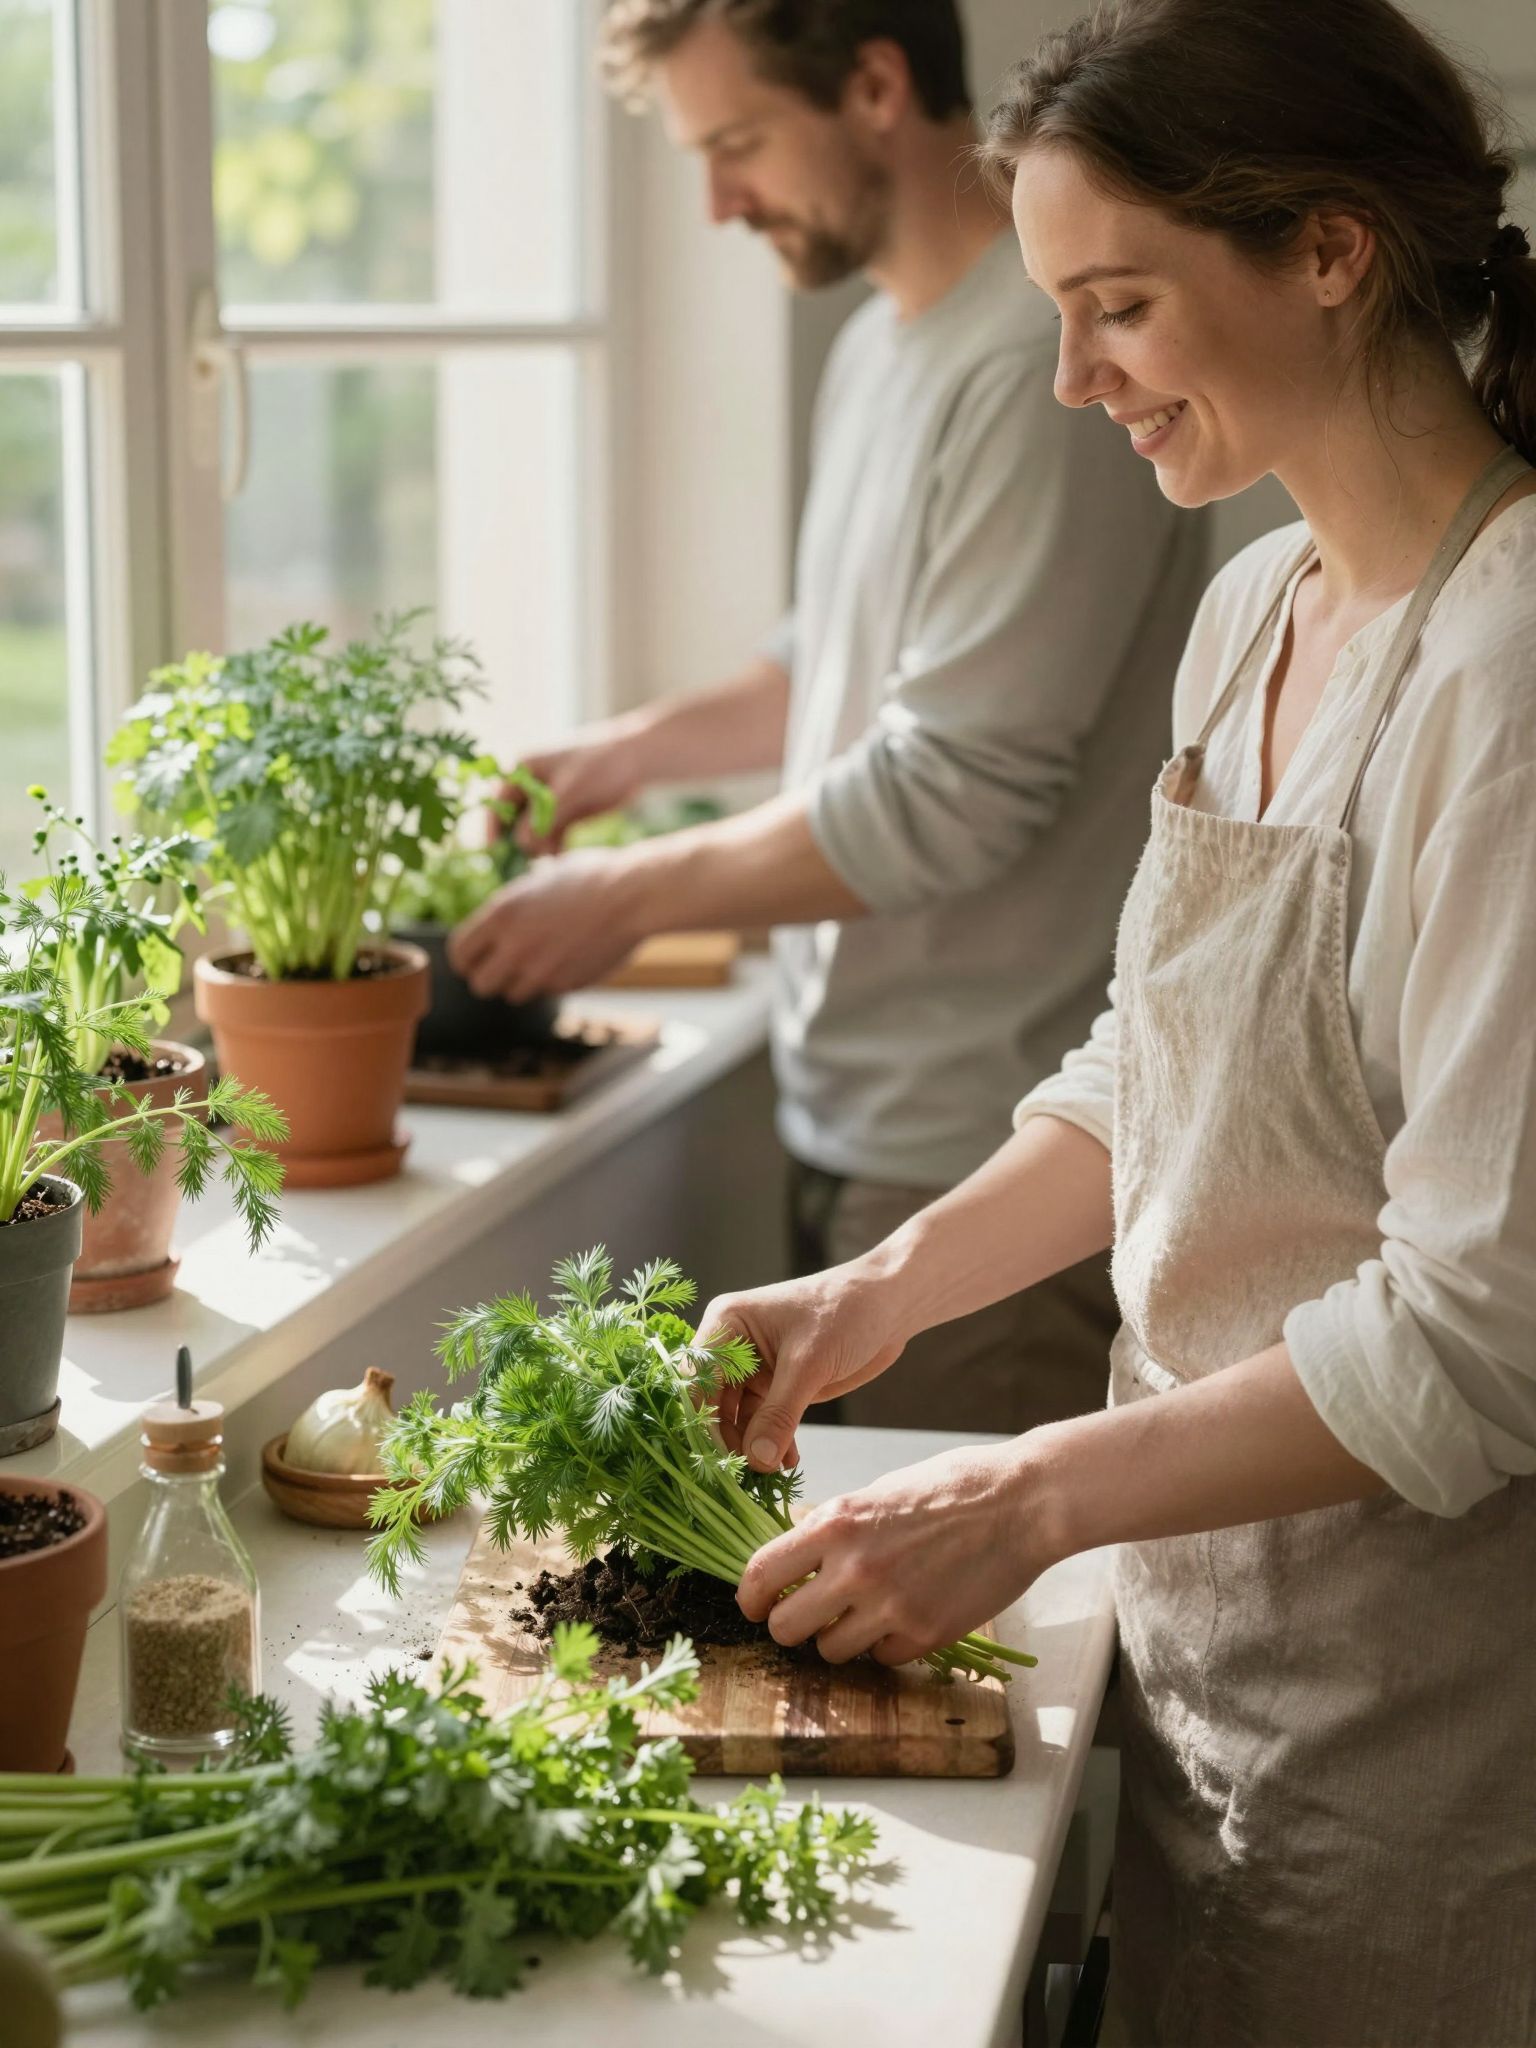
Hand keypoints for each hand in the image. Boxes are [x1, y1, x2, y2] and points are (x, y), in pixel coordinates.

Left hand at [448, 849, 646, 999]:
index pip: (459, 954)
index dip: (465, 958)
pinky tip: (568, 957)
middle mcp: (515, 947)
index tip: (476, 956)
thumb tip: (502, 920)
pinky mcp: (567, 984)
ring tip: (539, 959)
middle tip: (503, 966)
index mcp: (501, 914)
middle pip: (479, 984)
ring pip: (512, 994)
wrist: (634, 895)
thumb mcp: (541, 879)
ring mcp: (541, 970)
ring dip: (520, 982)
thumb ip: (515, 906)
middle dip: (489, 977)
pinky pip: (546, 991)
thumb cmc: (591, 876)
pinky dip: (551, 982)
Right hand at [493, 732, 644, 853]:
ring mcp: (551, 800)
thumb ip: (543, 819)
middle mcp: (533, 785)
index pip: (498, 801)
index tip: (494, 851)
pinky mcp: (569, 812)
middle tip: (526, 862)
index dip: (493, 827)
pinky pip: (553, 835)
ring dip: (538, 847)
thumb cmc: (599, 765)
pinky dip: (554, 847)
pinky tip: (559, 860)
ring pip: (535, 831)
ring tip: (547, 862)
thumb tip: (522, 844)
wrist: (638, 760)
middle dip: (518, 841)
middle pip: (515, 819)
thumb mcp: (568, 792)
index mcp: (524, 769)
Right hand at [697, 1264, 910, 1472]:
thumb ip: (780, 1413)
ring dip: (752, 1447)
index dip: (702, 1420)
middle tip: (747, 1475)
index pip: (698, 1380)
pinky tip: (789, 1463)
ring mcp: (755, 1369)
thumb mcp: (808, 1363)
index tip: (717, 1460)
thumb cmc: (844, 1312)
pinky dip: (774, 1444)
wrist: (888, 1306)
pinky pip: (765, 1422)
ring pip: (738, 1418)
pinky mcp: (778, 1386)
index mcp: (727, 1325)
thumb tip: (757, 1460)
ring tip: (771, 1474)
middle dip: (729, 1441)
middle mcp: (733, 1347)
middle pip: (713, 1404)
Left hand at [737, 1440, 1049, 1666]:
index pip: (760, 1575)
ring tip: (867, 1611)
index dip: (750, 1599)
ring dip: (842, 1637)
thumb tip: (799, 1558)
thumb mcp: (877, 1494)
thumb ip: (836, 1529)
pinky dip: (889, 1644)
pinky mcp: (924, 1634)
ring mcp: (889, 1606)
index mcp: (836, 1523)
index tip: (755, 1606)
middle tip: (810, 1617)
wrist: (1020, 1503)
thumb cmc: (951, 1487)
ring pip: (831, 1651)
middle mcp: (854, 1568)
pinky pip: (882, 1657)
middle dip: (793, 1626)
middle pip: (786, 1628)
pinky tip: (909, 1613)